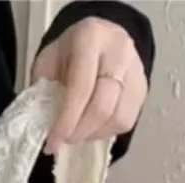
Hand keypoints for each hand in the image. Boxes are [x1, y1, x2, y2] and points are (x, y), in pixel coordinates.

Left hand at [32, 17, 147, 155]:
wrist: (100, 41)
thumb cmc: (69, 54)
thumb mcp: (47, 63)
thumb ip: (43, 91)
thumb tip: (44, 125)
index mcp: (90, 38)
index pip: (81, 88)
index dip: (66, 121)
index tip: (52, 142)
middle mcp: (119, 51)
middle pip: (102, 106)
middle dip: (79, 131)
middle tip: (63, 140)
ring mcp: (135, 70)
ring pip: (117, 118)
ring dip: (92, 134)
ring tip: (76, 132)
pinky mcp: (142, 89)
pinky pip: (125, 121)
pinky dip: (104, 131)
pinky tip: (91, 126)